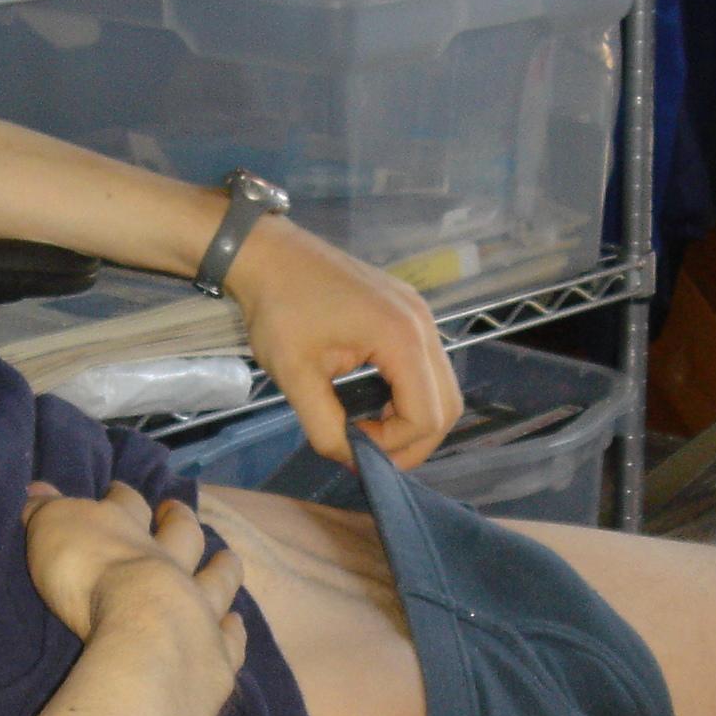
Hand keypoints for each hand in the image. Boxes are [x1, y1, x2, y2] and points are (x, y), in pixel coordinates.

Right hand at [21, 480, 246, 671]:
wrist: (142, 630)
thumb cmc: (87, 576)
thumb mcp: (52, 532)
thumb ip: (46, 511)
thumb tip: (37, 489)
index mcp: (126, 533)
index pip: (125, 504)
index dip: (122, 495)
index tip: (119, 488)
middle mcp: (168, 561)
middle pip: (181, 533)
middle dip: (179, 519)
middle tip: (177, 510)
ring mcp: (197, 603)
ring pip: (217, 578)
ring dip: (222, 566)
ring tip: (227, 557)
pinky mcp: (213, 648)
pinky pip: (228, 634)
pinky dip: (233, 628)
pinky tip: (236, 623)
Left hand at [225, 218, 462, 469]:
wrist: (268, 254)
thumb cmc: (278, 309)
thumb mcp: (295, 375)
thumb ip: (325, 426)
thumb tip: (349, 460)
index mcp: (400, 337)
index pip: (426, 415)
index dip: (393, 445)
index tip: (351, 446)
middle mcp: (423, 324)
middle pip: (447, 405)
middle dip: (412, 441)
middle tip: (369, 454)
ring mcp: (420, 314)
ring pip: (442, 387)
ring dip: (413, 419)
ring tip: (371, 430)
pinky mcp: (409, 311)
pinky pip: (428, 365)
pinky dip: (410, 394)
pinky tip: (376, 401)